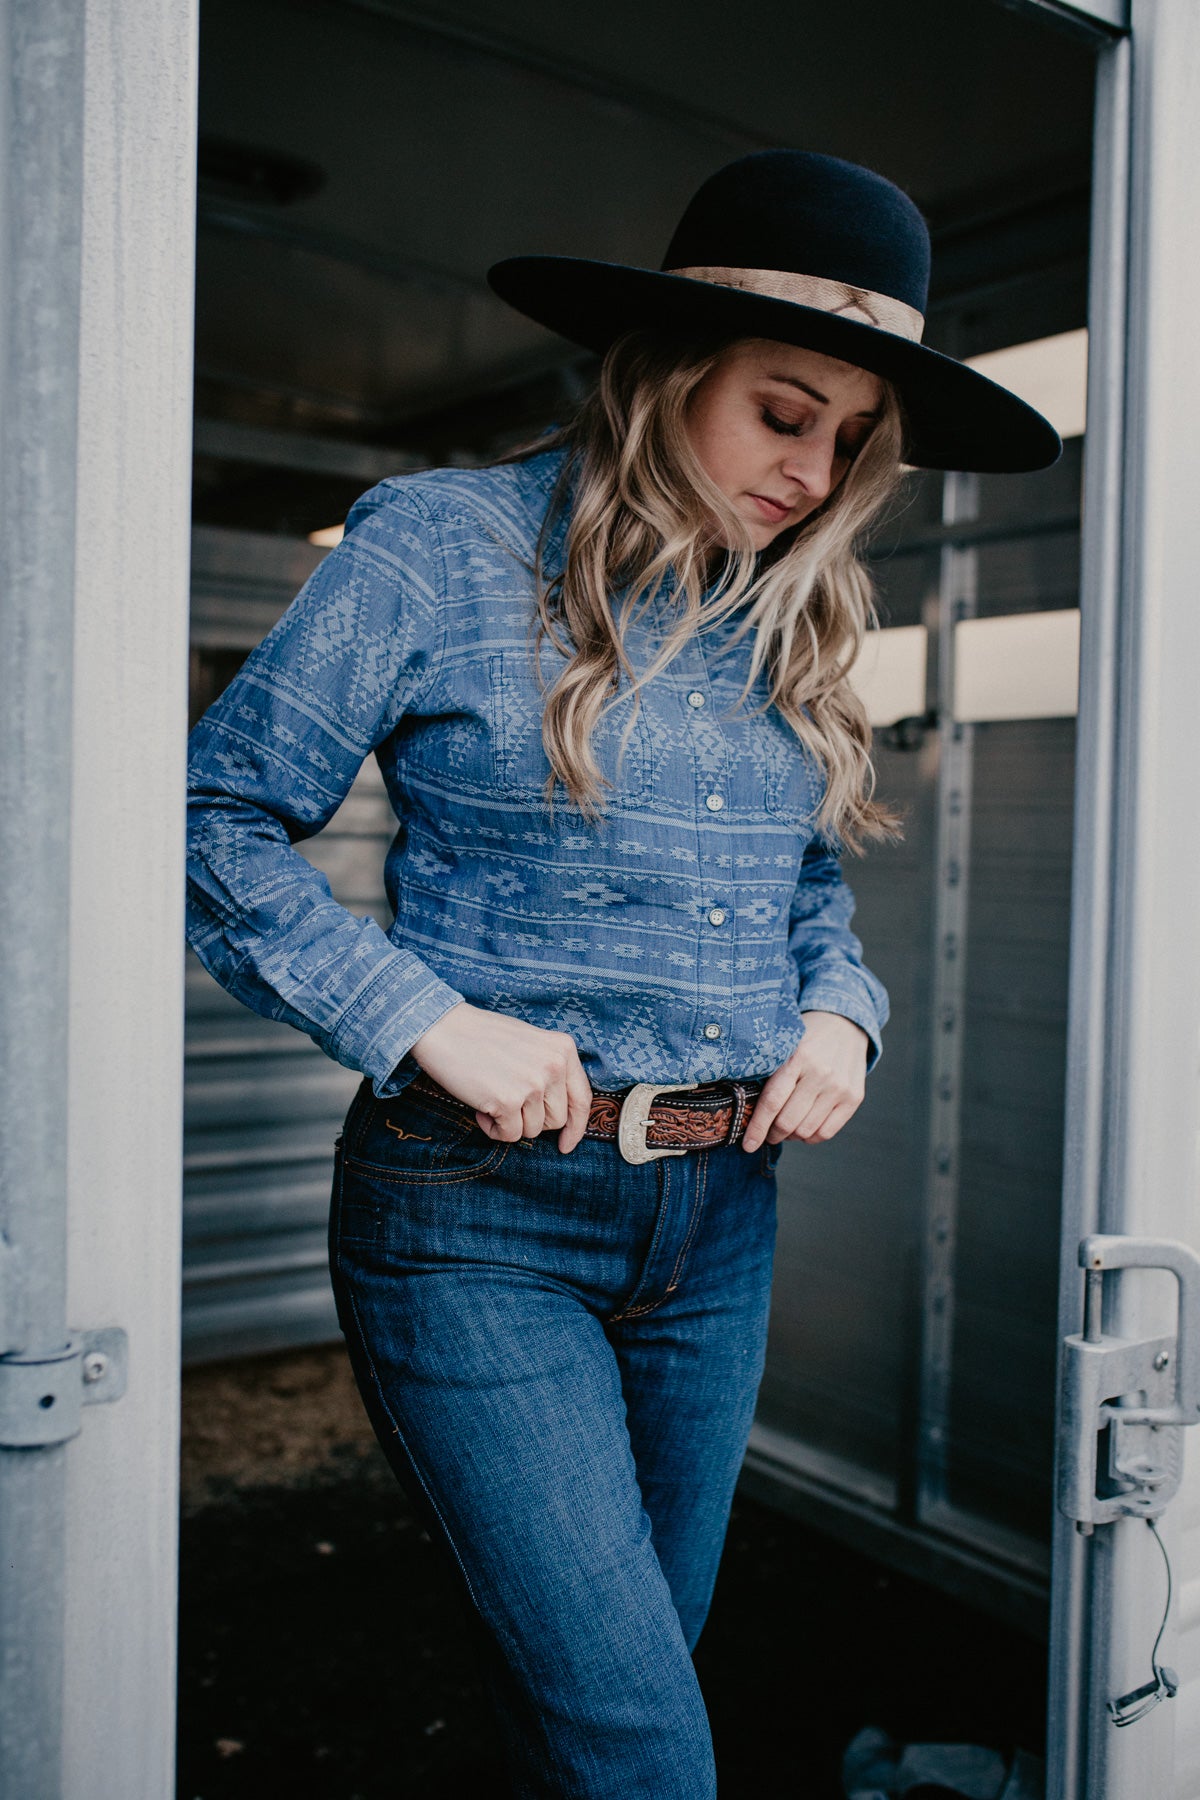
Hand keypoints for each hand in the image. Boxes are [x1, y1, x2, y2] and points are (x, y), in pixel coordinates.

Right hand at [408, 1002, 593, 1152]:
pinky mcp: (507, 1100)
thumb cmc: (483, 1037)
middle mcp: (553, 1066)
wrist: (443, 1029)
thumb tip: (562, 1113)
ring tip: (492, 1098)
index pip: (582, 1099)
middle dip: (532, 1120)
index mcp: (563, 1049)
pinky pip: (509, 1135)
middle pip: (556, 1120)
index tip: (566, 1144)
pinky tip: (481, 1108)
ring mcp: (532, 1084)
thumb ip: (551, 1070)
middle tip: (508, 1101)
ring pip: (532, 1131)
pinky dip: (493, 1129)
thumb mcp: (531, 1044)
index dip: (576, 1127)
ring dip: (510, 1123)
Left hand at [741, 1011, 868, 1151]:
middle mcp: (820, 1073)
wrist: (844, 1024)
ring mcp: (839, 1087)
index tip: (747, 1145)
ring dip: (791, 1136)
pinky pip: (826, 1133)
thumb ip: (769, 1072)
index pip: (772, 1102)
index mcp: (797, 1057)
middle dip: (772, 1134)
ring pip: (806, 1131)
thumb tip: (748, 1111)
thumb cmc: (806, 1037)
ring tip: (786, 1127)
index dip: (757, 1128)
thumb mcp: (785, 1044)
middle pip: (788, 1121)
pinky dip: (810, 1137)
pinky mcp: (854, 1098)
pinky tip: (804, 1128)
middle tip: (768, 1133)